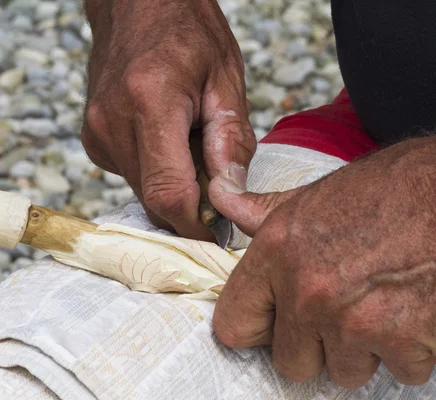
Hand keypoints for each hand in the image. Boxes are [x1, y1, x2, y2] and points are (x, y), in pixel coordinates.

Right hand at [81, 0, 255, 239]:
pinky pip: (129, 175)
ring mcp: (96, 132)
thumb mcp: (225, 78)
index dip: (195, 224)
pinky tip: (164, 140)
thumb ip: (229, 141)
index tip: (217, 232)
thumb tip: (227, 196)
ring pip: (140, 192)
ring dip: (170, 187)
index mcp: (150, 101)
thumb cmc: (187, 32)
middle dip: (188, 206)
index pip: (168, 192)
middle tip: (214, 182)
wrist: (136, 6)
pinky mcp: (92, 139)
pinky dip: (152, 171)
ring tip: (188, 148)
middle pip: (152, 200)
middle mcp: (112, 122)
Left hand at [209, 137, 435, 388]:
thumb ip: (258, 210)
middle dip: (313, 345)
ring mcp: (355, 323)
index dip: (254, 327)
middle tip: (336, 313)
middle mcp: (308, 294)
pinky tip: (411, 312)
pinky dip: (409, 351)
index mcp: (275, 255)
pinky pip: (399, 371)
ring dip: (362, 349)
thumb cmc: (386, 190)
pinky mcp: (404, 342)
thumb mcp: (309, 196)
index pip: (233, 326)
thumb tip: (221, 196)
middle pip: (290, 362)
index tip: (271, 322)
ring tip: (378, 306)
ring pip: (345, 371)